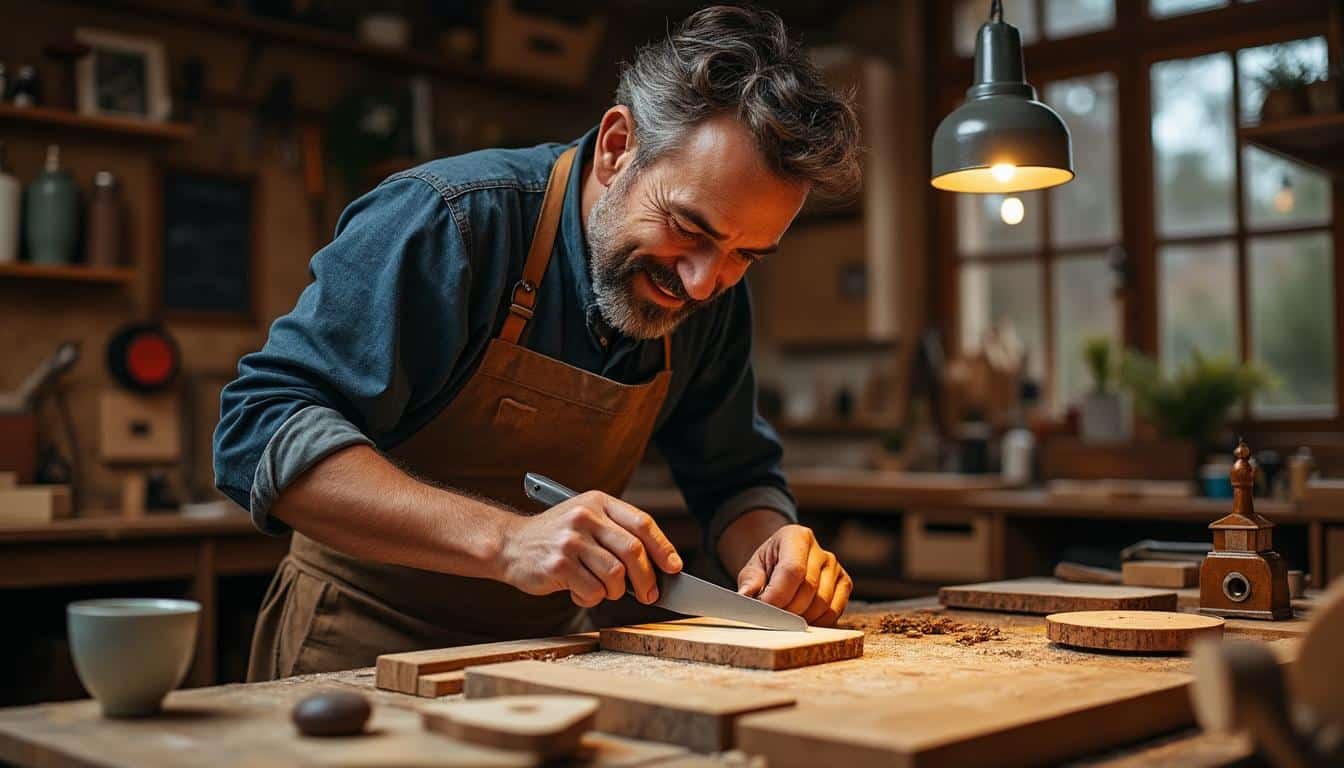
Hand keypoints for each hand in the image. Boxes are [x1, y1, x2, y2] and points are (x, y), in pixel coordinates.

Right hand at [499, 491, 682, 607]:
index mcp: (598, 502)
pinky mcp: (557, 564)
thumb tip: (659, 566)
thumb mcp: (586, 521)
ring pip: (615, 575)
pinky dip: (591, 599)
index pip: (642, 523)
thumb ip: (617, 535)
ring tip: (604, 590)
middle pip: (633, 551)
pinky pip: (592, 591)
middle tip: (650, 595)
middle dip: (648, 579)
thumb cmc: (556, 538)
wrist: (509, 544)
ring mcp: (570, 540)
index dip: (663, 548)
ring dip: (616, 592)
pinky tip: (580, 593)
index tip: (675, 568)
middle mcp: (585, 516)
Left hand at [735, 525, 850, 625]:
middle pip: (808, 588)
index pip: (792, 570)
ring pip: (822, 603)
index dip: (777, 594)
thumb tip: (746, 596)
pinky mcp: (844, 583)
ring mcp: (835, 566)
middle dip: (787, 610)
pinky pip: (834, 611)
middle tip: (771, 618)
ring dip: (801, 618)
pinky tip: (802, 619)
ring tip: (784, 618)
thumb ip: (750, 581)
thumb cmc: (768, 565)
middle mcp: (820, 550)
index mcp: (796, 536)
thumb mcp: (753, 568)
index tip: (763, 609)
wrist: (784, 562)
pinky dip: (817, 622)